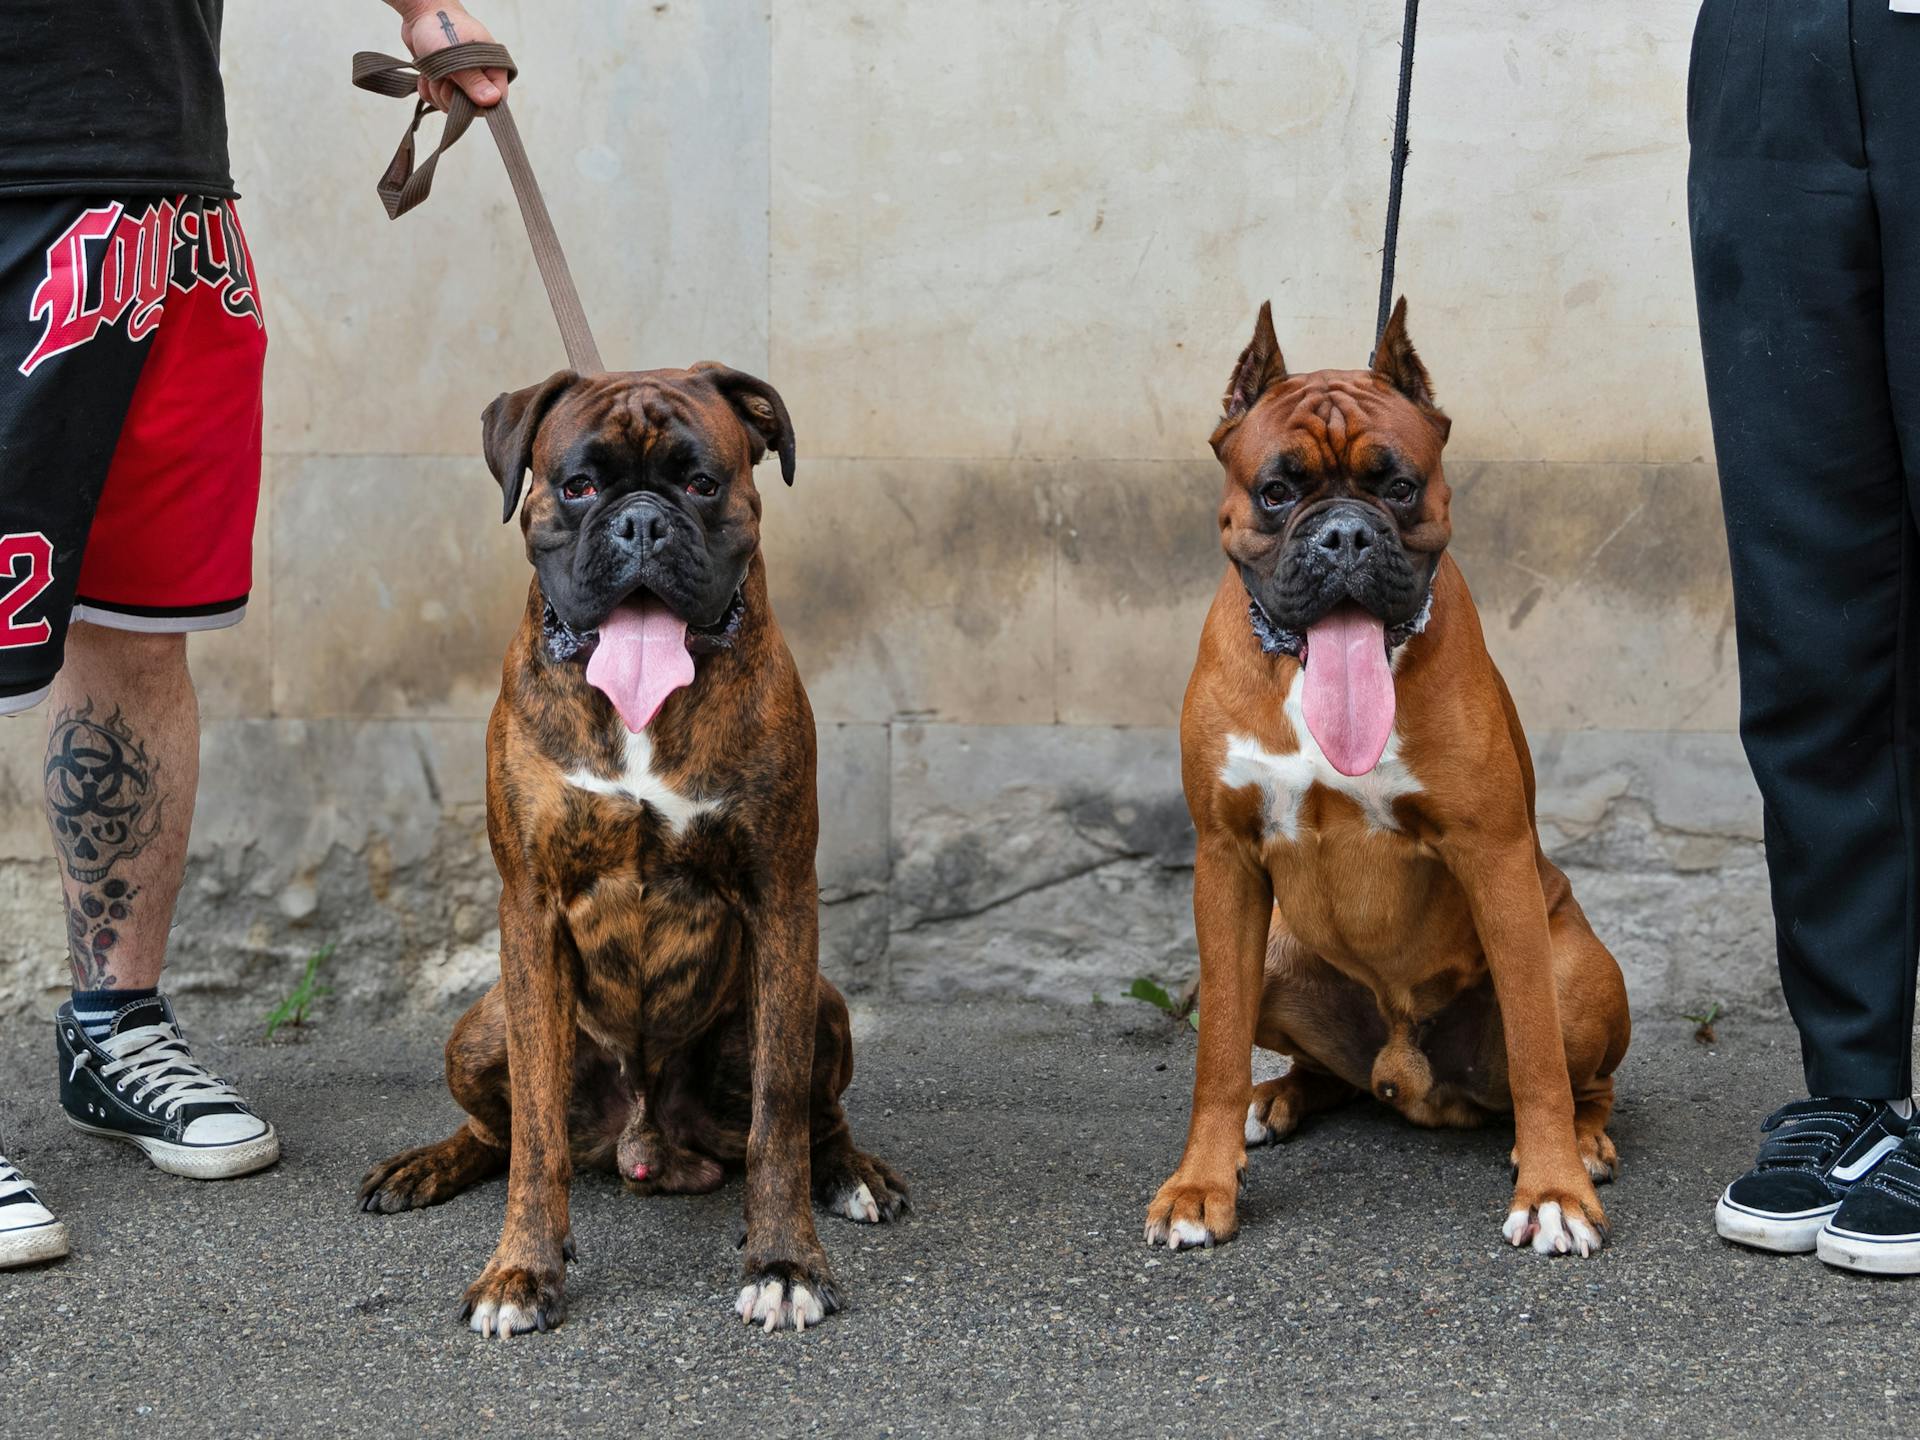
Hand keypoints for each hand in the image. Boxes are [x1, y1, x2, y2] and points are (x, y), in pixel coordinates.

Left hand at [392, 2, 508, 109]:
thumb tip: (493, 101)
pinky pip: (437, 99)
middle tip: (443, 79)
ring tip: (433, 72)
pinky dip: (428, 90)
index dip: (477, 104)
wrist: (420, 13)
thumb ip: (474, 81)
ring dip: (437, 92)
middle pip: (471, 107)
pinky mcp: (445, 80)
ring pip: (451, 104)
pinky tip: (425, 76)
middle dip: (451, 97)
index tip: (460, 95)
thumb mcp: (458, 55)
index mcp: (493, 68)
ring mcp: (462, 79)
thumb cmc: (442, 26)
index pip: (495, 101)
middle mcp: (480, 76)